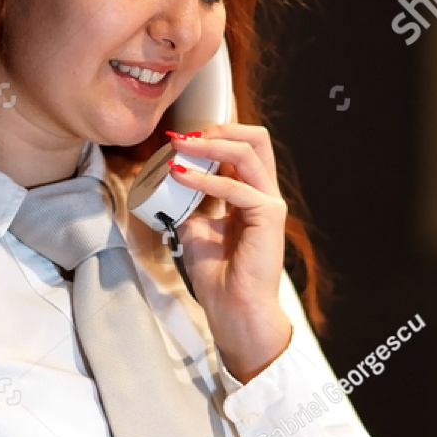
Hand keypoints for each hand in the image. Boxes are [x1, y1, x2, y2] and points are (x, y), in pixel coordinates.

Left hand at [167, 124, 291, 382]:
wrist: (233, 308)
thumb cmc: (219, 276)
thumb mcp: (195, 228)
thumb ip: (190, 201)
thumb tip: (167, 179)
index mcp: (250, 194)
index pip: (240, 147)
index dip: (211, 136)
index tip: (177, 140)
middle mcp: (263, 193)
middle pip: (255, 138)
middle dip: (218, 128)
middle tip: (185, 136)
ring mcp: (269, 202)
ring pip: (248, 151)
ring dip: (210, 143)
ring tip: (179, 146)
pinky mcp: (268, 215)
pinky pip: (236, 186)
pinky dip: (205, 178)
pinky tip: (181, 176)